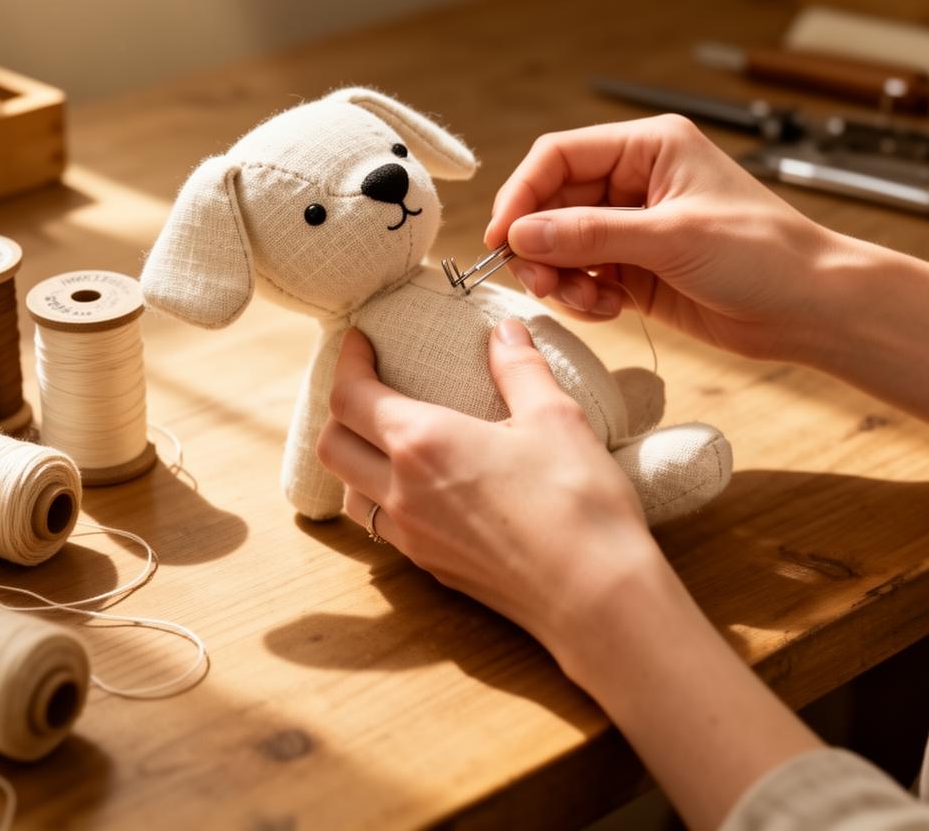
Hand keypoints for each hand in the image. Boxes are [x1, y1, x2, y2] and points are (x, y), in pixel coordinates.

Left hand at [316, 322, 654, 656]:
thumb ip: (520, 368)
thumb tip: (505, 331)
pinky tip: (418, 488)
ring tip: (386, 438)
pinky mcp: (431, 567)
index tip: (358, 342)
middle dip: (340, 409)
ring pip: (349, 491)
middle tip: (369, 386)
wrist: (595, 596)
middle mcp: (402, 491)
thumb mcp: (555, 417)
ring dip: (354, 459)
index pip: (350, 397)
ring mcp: (412, 536)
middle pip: (332, 445)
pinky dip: (380, 497)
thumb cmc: (577, 501)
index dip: (346, 363)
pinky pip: (381, 526)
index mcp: (423, 443)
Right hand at [484, 115, 842, 362]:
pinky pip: (581, 278)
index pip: (559, 157)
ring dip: (560, 277)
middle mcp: (634, 182)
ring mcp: (631, 228)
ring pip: (561, 245)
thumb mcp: (672, 238)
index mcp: (648, 148)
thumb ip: (591, 235)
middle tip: (539, 282)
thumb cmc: (764, 254)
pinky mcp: (633, 269)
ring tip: (585, 301)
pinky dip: (582, 297)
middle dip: (540, 246)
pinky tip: (609, 308)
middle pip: (552, 205)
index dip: (522, 194)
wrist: (808, 310)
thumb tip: (522, 236)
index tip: (502, 238)